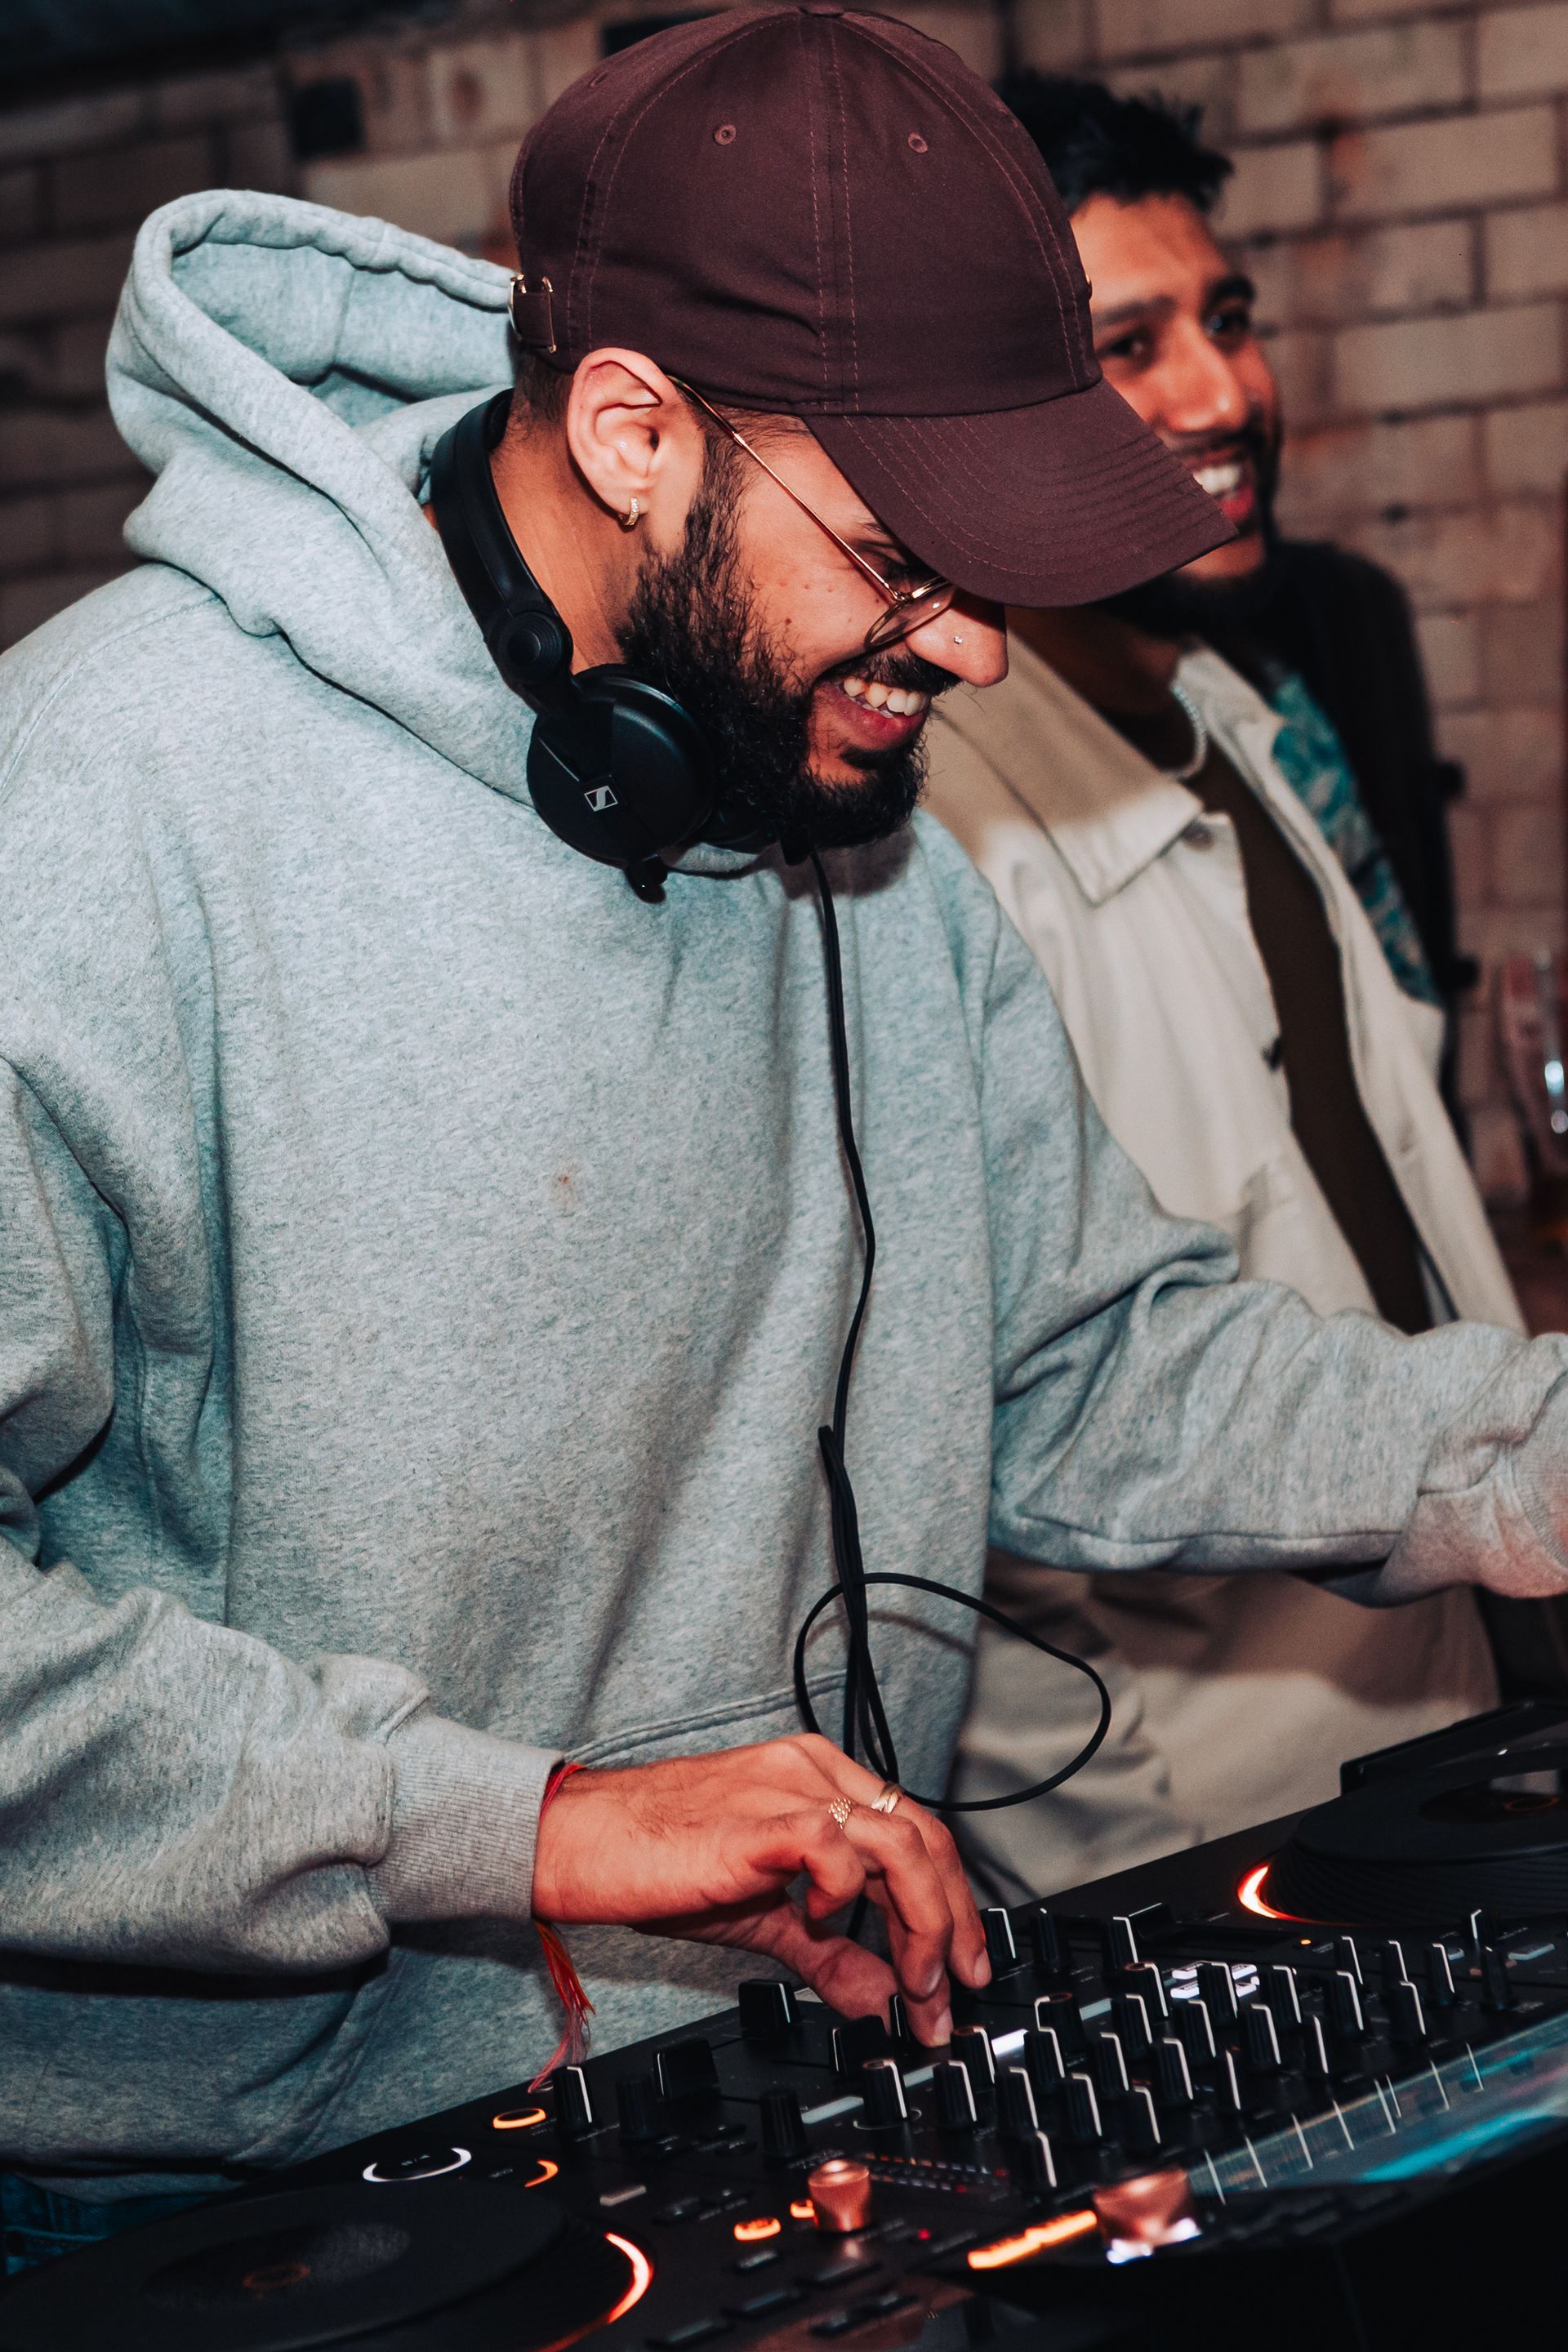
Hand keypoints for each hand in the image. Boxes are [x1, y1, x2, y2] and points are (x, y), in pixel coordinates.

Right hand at [531, 1734, 989, 2043]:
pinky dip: (845, 1894)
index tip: (959, 1969)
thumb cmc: (655, 1862)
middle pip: (925, 1836)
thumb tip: (882, 2000)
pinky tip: (821, 1922)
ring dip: (922, 1924)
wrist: (579, 1842)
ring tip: (911, 1982)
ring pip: (900, 1840)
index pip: (917, 1831)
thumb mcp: (762, 1917)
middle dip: (953, 1923)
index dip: (953, 1904)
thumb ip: (827, 1953)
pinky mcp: (758, 1819)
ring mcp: (788, 1787)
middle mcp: (812, 1771)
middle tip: (951, 1993)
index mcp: (817, 1779)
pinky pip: (834, 1847)